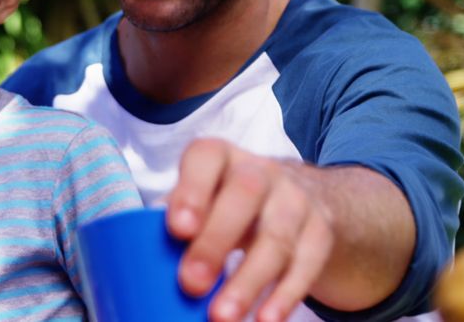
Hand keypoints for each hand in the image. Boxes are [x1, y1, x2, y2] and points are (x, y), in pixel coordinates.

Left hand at [166, 138, 333, 321]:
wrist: (304, 196)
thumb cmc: (229, 203)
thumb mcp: (206, 198)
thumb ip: (179, 219)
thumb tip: (142, 264)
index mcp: (221, 158)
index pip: (206, 158)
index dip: (191, 190)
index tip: (177, 229)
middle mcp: (261, 172)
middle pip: (244, 194)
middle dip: (216, 240)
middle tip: (191, 283)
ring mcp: (296, 200)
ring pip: (277, 236)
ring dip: (248, 281)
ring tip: (222, 317)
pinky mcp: (321, 233)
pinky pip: (306, 264)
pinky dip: (285, 296)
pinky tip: (264, 320)